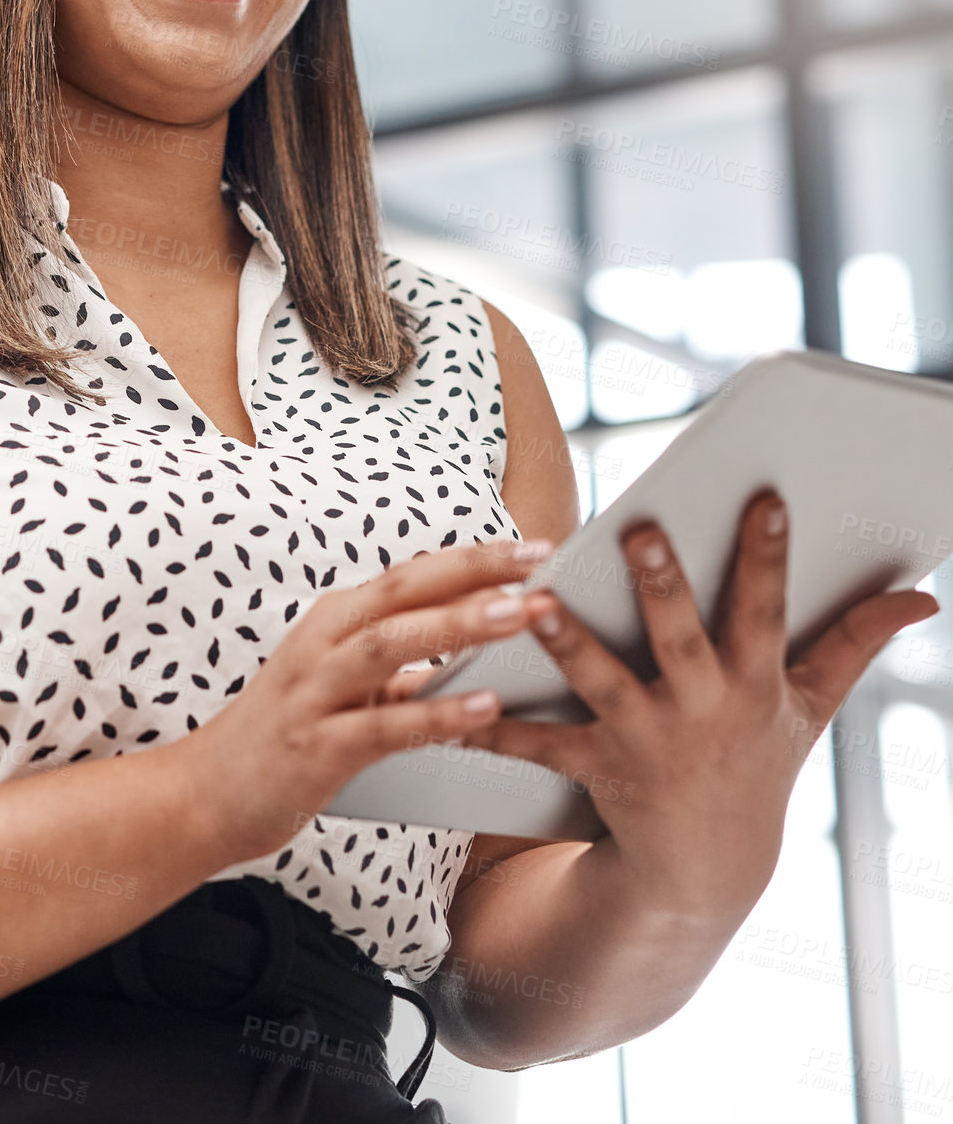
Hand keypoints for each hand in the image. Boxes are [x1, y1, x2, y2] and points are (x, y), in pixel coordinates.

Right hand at [180, 540, 559, 866]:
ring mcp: (314, 691)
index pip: (413, 574)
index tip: (536, 547)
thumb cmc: (287, 732)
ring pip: (391, 644)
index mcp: (336, 619)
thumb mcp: (344, 682)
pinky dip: (436, 714)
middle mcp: (323, 642)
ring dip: (458, 625)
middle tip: (538, 562)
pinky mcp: (314, 746)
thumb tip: (476, 643)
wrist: (206, 794)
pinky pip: (384, 726)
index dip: (474, 558)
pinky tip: (484, 709)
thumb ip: (403, 661)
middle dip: (474, 570)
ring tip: (517, 614)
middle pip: (403, 590)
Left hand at [469, 491, 940, 920]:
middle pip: (681, 639)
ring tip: (536, 600)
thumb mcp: (810, 706)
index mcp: (754, 683)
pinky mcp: (595, 766)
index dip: (768, 558)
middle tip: (639, 530)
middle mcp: (701, 709)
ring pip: (603, 682)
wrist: (707, 869)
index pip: (766, 610)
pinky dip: (500, 728)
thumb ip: (854, 643)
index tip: (767, 499)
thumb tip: (922, 593)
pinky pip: (542, 743)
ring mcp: (646, 740)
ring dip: (569, 644)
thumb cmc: (757, 761)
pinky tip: (461, 703)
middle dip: (663, 588)